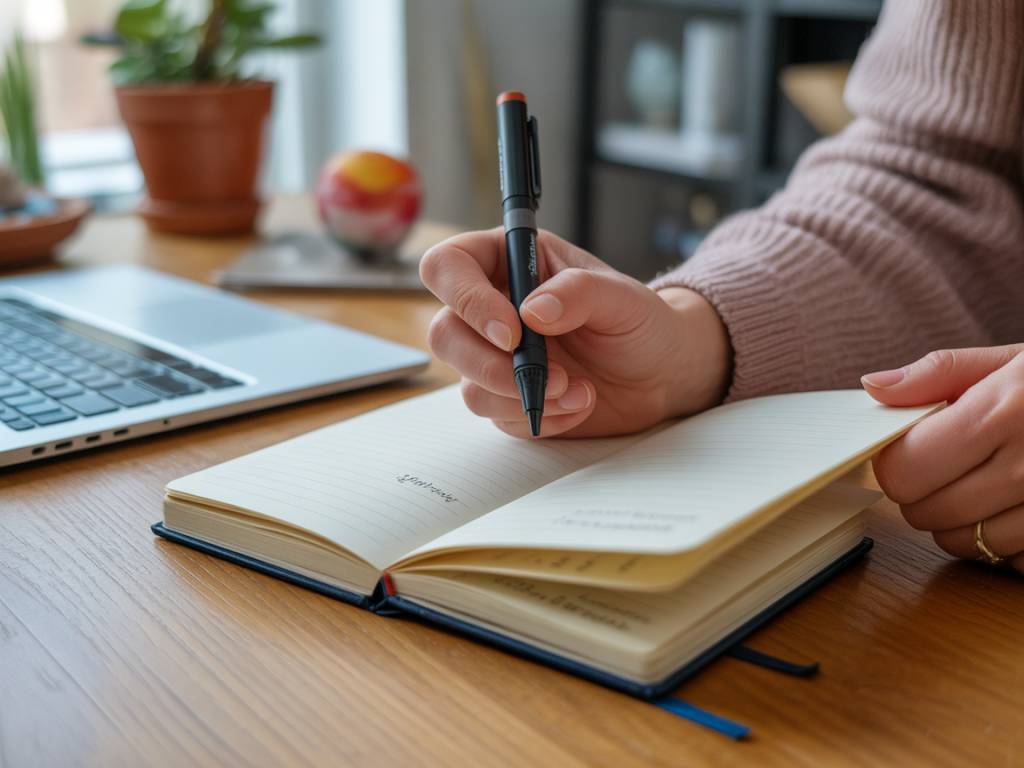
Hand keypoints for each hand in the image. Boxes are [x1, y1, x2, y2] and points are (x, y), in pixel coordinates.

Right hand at [419, 228, 730, 437]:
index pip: (448, 266)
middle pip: (445, 334)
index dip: (466, 299)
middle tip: (547, 376)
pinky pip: (500, 417)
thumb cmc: (641, 321)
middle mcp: (492, 307)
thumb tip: (532, 311)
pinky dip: (540, 417)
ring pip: (468, 384)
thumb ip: (578, 292)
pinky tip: (577, 405)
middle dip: (491, 365)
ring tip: (578, 390)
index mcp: (507, 262)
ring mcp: (496, 356)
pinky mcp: (507, 398)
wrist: (662, 373)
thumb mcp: (621, 296)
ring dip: (523, 396)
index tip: (512, 332)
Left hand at [863, 345, 1023, 572]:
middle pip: (926, 513)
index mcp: (1004, 411)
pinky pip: (1013, 563)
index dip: (898, 464)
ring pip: (966, 545)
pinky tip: (1020, 510)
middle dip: (923, 495)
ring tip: (986, 487)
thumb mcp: (1013, 360)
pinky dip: (1007, 546)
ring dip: (961, 524)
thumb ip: (938, 373)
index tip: (912, 451)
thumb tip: (873, 387)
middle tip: (947, 470)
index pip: (904, 469)